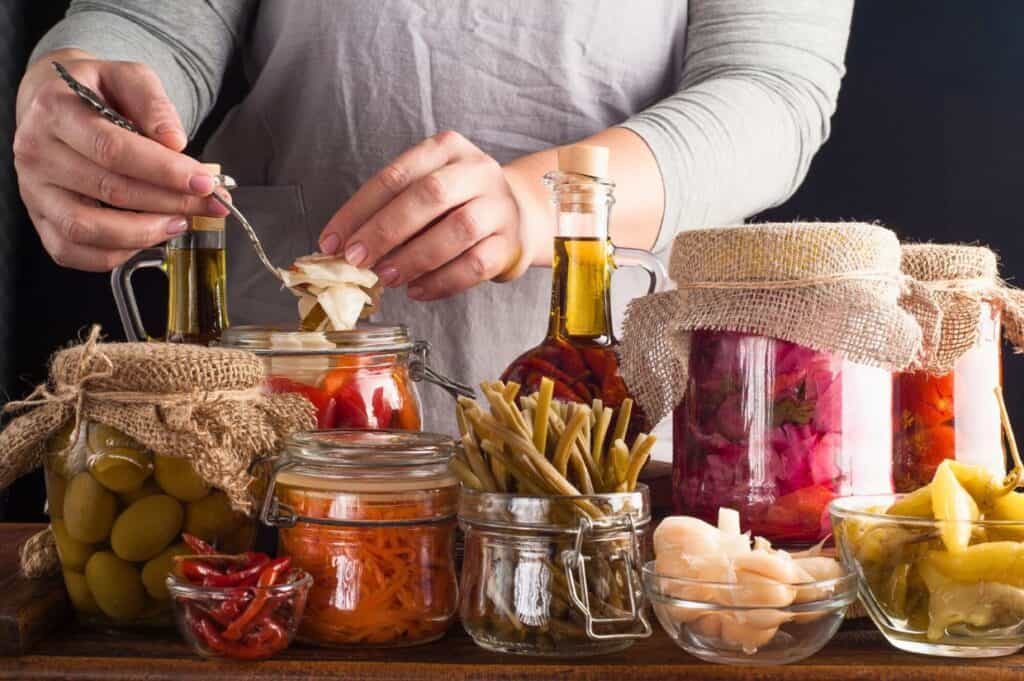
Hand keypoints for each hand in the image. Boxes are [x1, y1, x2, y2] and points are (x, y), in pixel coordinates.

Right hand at [13, 50, 227, 270]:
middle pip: (111, 190)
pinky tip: (149, 236)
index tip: (205, 182)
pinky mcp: (41, 220)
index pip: (114, 150)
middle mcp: (37, 153)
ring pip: (88, 229)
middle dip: (171, 202)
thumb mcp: (128, 77)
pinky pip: (74, 251)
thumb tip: (175, 141)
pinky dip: (117, 253)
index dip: (165, 171)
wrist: (56, 105)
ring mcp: (35, 191)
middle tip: (210, 205)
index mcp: (55, 111)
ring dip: (145, 233)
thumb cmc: (97, 93)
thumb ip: (153, 103)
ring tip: (181, 221)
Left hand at [318, 131, 541, 300]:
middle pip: (429, 195)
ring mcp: (498, 206)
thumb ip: (392, 209)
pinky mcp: (510, 243)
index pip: (396, 175)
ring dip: (414, 258)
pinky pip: (475, 265)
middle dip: (386, 230)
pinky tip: (417, 291)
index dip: (359, 210)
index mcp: (447, 149)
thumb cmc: (458, 204)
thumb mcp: (428, 189)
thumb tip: (346, 245)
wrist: (518, 216)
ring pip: (456, 230)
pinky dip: (441, 282)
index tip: (333, 241)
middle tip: (357, 259)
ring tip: (386, 277)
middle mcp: (477, 171)